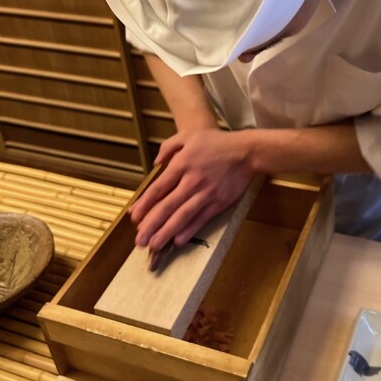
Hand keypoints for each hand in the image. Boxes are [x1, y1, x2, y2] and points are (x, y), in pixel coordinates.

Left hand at [129, 129, 253, 251]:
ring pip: (182, 216)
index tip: (134, 217)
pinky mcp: (219, 203)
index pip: (158, 188)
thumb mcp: (189, 135)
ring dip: (166, 232)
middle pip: (167, 206)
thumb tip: (155, 163)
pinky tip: (178, 240)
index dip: (145, 204)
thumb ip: (169, 147)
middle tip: (139, 240)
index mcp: (182, 164)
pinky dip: (189, 231)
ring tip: (154, 245)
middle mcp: (192, 181)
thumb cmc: (217, 142)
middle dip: (151, 225)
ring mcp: (206, 194)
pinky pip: (201, 219)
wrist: (246, 152)